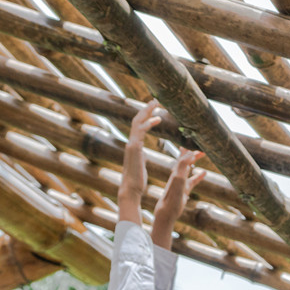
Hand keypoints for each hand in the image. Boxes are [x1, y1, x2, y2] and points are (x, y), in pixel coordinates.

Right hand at [118, 100, 163, 225]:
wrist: (131, 190)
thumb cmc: (137, 181)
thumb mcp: (141, 164)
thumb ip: (142, 156)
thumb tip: (143, 154)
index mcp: (134, 146)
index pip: (139, 126)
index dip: (146, 116)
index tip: (155, 109)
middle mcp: (131, 143)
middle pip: (137, 120)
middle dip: (146, 109)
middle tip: (155, 99)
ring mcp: (131, 145)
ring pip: (137, 122)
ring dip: (147, 112)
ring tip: (156, 103)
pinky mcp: (134, 149)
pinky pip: (141, 132)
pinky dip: (148, 124)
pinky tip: (158, 119)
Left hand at [151, 146, 204, 248]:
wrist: (165, 214)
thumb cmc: (171, 200)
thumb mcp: (178, 182)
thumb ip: (182, 168)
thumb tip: (188, 155)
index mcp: (177, 172)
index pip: (184, 156)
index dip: (190, 149)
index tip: (196, 139)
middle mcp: (178, 175)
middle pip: (186, 159)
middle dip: (192, 151)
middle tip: (200, 143)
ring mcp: (181, 182)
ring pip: (189, 168)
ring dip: (194, 160)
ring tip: (201, 153)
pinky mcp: (184, 190)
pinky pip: (193, 180)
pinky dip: (198, 176)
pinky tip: (204, 173)